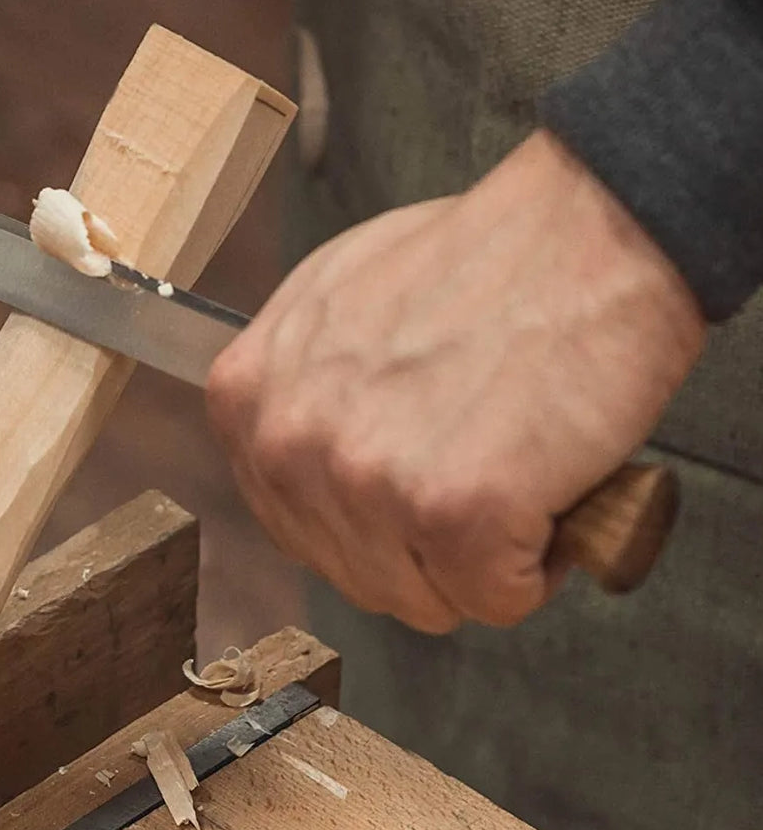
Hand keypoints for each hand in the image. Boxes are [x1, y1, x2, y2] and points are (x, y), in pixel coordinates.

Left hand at [207, 131, 704, 632]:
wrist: (582, 231)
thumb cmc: (476, 259)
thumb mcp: (331, 298)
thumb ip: (296, 383)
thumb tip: (302, 449)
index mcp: (248, 397)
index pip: (291, 523)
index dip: (369, 514)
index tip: (419, 473)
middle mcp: (290, 443)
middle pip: (357, 570)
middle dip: (426, 542)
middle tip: (480, 459)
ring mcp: (367, 481)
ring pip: (424, 598)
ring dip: (481, 555)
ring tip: (512, 461)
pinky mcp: (455, 516)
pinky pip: (497, 598)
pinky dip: (539, 561)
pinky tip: (547, 483)